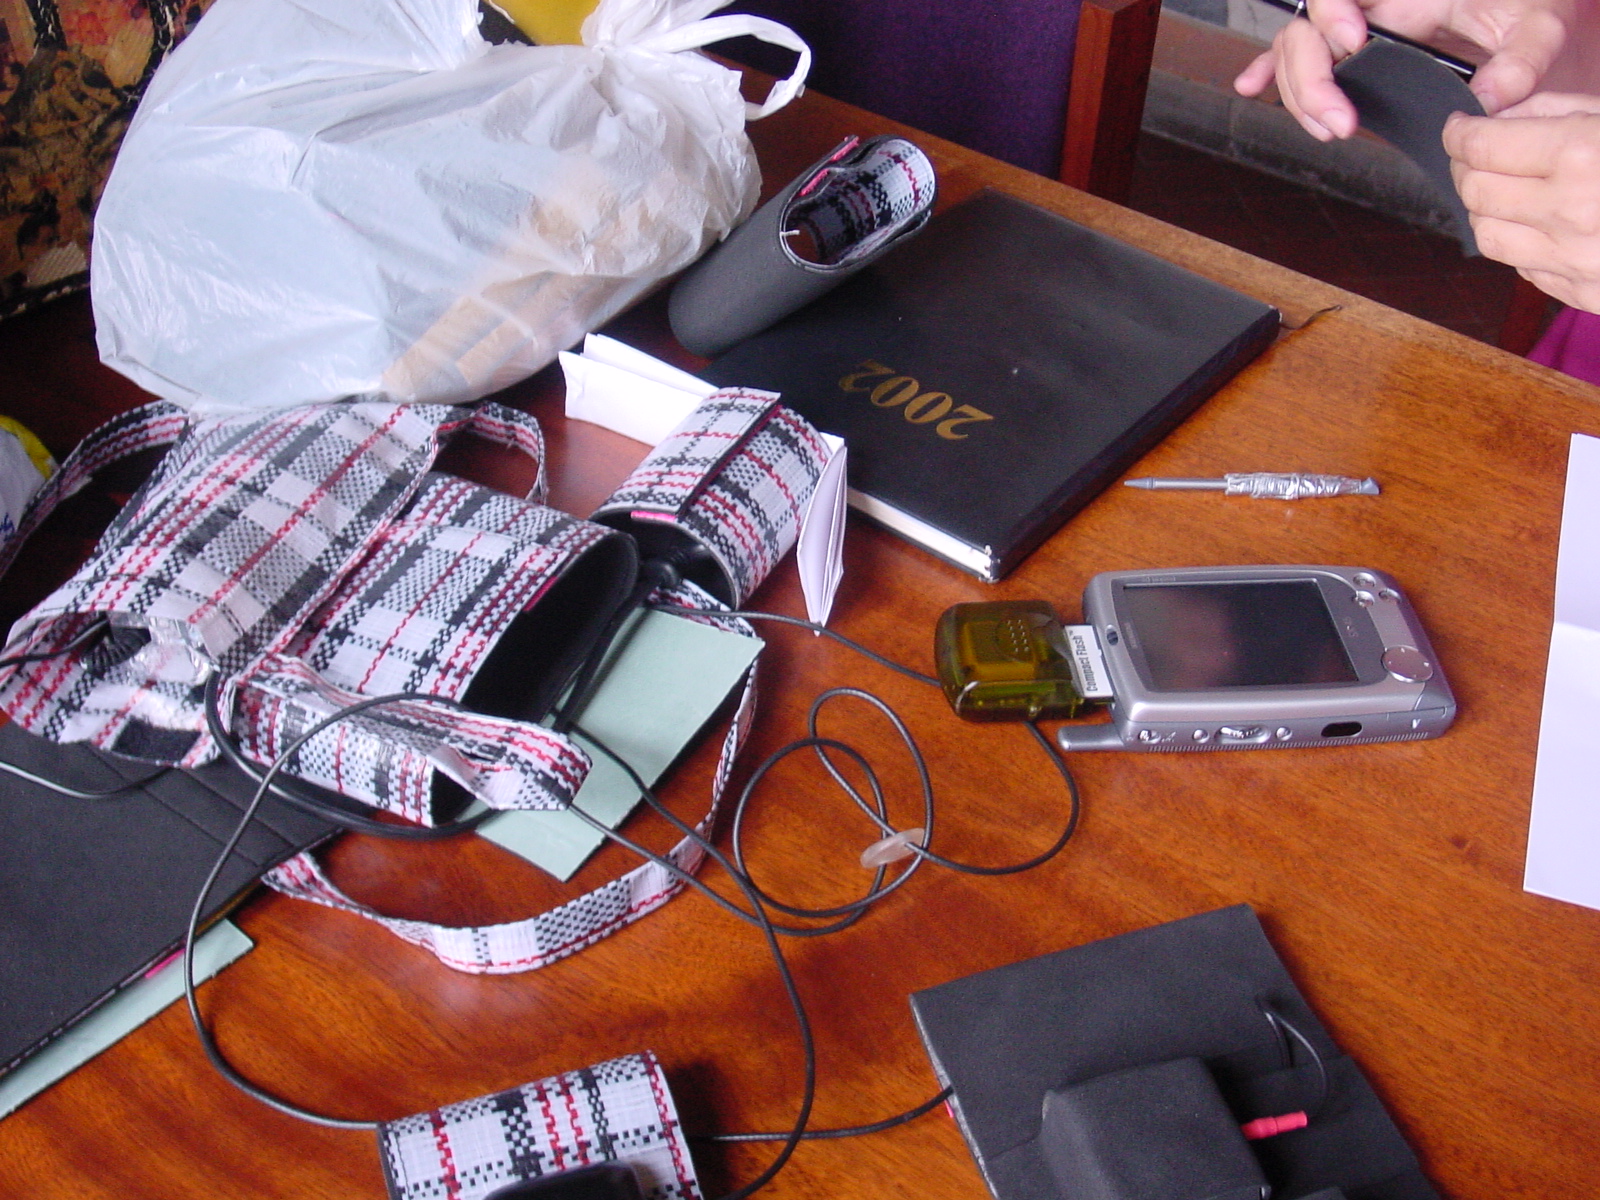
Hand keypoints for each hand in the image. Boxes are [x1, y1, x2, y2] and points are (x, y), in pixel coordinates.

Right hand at [1234, 0, 1582, 140]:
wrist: (1533, 16)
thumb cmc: (1534, 6)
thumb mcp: (1542, 23)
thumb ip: (1523, 57)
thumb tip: (1489, 97)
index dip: (1332, 16)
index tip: (1352, 46)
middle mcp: (1376, 8)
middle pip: (1304, 32)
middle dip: (1311, 80)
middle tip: (1340, 123)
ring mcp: (1361, 33)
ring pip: (1296, 53)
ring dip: (1299, 96)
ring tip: (1332, 129)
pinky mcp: (1356, 57)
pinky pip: (1298, 60)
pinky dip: (1271, 74)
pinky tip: (1253, 88)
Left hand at [1446, 93, 1599, 309]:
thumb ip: (1555, 109)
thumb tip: (1498, 114)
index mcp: (1580, 157)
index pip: (1482, 147)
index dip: (1460, 133)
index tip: (1458, 126)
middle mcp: (1571, 213)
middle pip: (1475, 192)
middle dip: (1465, 167)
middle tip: (1475, 153)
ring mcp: (1576, 260)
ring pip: (1487, 235)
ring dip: (1484, 208)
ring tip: (1505, 188)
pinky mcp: (1586, 293)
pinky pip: (1525, 268)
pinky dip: (1521, 242)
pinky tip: (1541, 222)